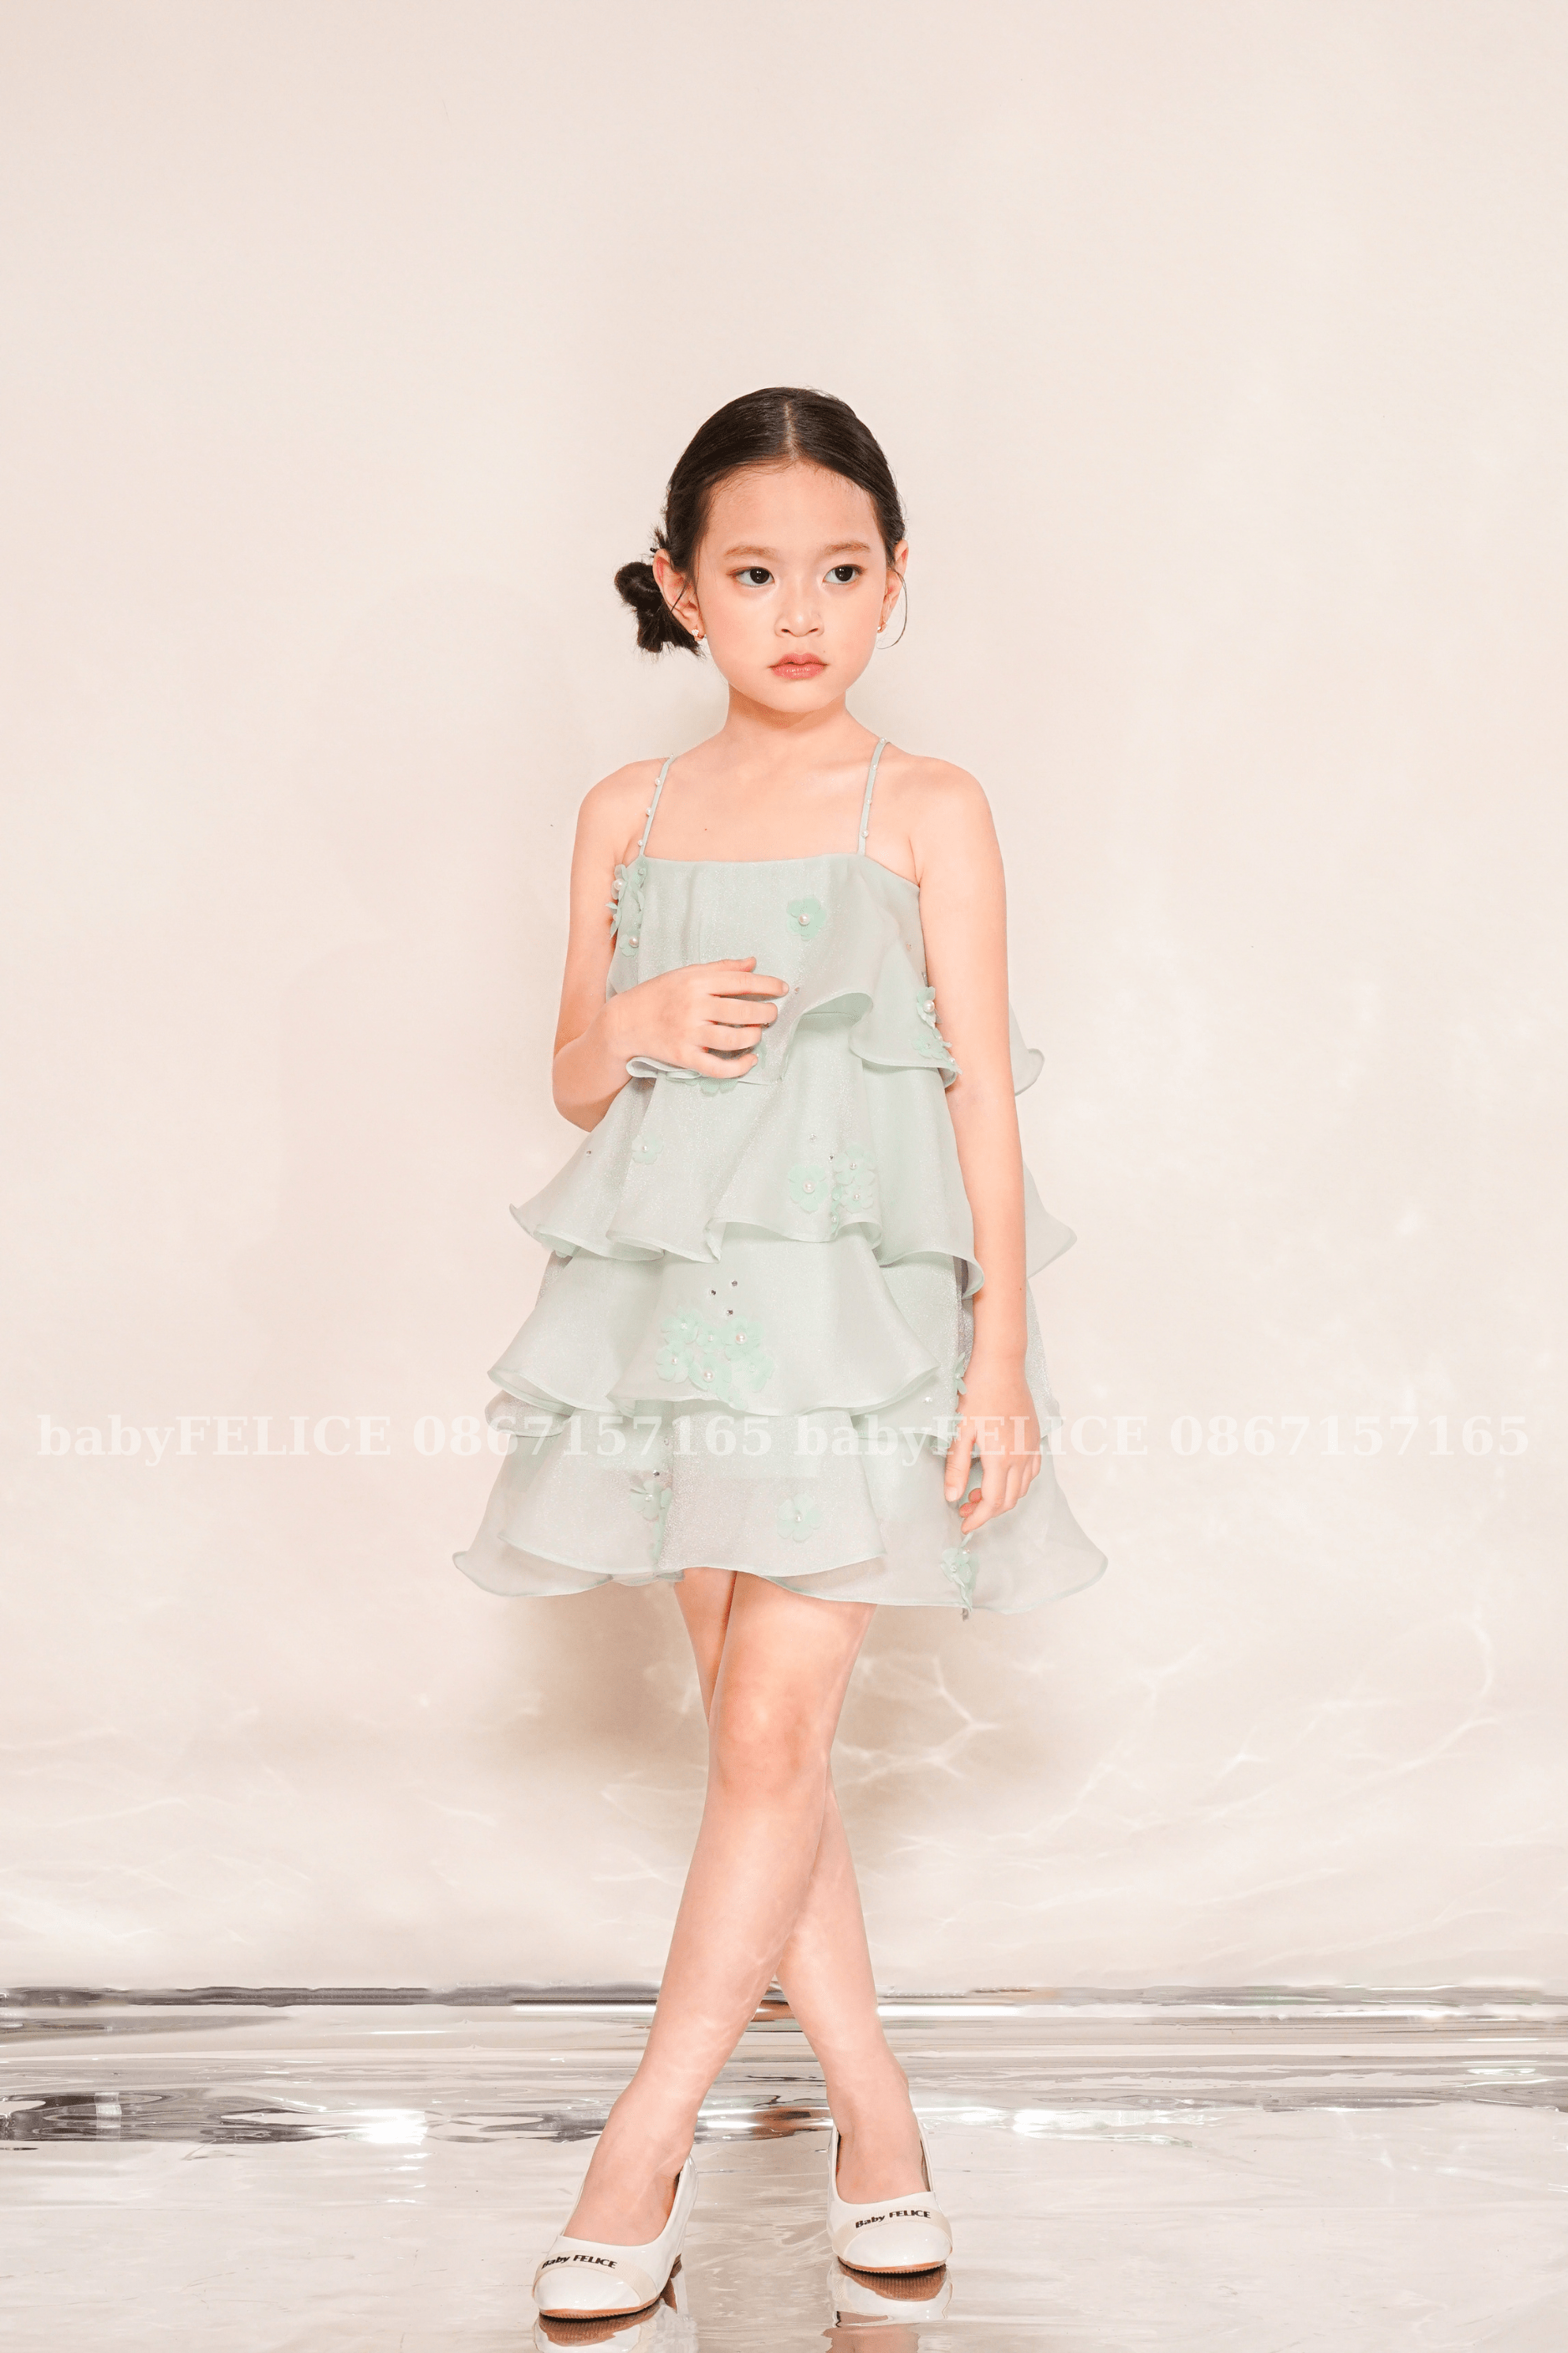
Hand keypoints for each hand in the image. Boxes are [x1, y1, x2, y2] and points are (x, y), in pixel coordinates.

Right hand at [610, 957, 787, 1080]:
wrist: (625, 1021)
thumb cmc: (658, 994)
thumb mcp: (686, 973)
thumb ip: (721, 969)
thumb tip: (752, 963)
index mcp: (696, 981)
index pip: (741, 981)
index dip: (767, 984)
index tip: (782, 988)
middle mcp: (694, 1006)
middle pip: (742, 1010)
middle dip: (765, 1012)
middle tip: (772, 1014)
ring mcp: (689, 1033)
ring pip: (734, 1038)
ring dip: (754, 1036)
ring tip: (757, 1033)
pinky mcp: (684, 1056)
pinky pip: (718, 1066)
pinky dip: (738, 1066)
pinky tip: (749, 1060)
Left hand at [943, 1364, 1041, 1535]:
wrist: (1002, 1366)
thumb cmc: (978, 1394)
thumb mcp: (959, 1431)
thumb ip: (956, 1467)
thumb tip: (952, 1497)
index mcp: (1001, 1459)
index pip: (993, 1503)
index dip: (978, 1519)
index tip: (964, 1526)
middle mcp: (1021, 1458)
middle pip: (1009, 1500)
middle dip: (987, 1512)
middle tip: (965, 1509)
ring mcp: (1031, 1448)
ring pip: (1023, 1488)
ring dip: (1002, 1498)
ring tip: (977, 1493)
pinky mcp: (1035, 1439)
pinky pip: (1032, 1472)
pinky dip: (1018, 1484)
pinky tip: (1001, 1476)